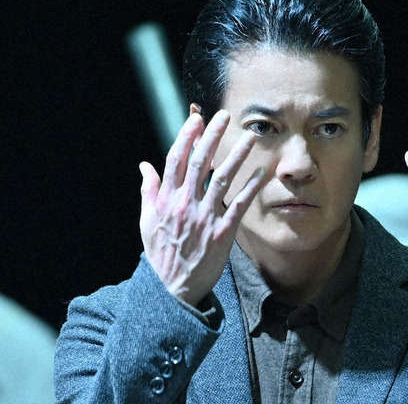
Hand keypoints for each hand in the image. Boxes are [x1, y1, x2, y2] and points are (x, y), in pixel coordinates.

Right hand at [138, 106, 266, 305]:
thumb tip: (145, 166)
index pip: (175, 159)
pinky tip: (262, 172)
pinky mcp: (222, 233)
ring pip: (222, 179)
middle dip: (212, 136)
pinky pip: (239, 205)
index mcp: (166, 199)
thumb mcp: (147, 221)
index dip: (187, 136)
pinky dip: (251, 187)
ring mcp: (204, 218)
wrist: (172, 290)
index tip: (197, 119)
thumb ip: (149, 191)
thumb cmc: (160, 254)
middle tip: (225, 117)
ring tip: (250, 137)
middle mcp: (184, 204)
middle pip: (200, 162)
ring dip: (237, 155)